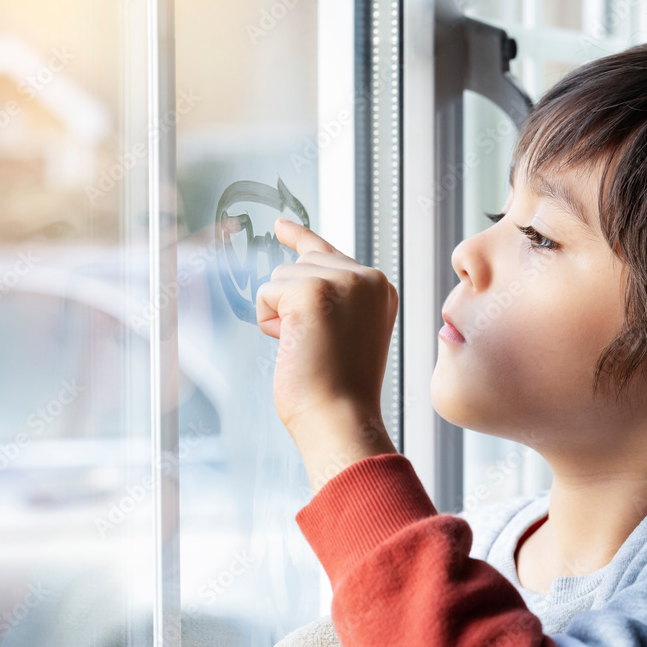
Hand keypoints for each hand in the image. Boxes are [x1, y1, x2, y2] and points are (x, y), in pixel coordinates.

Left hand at [255, 218, 398, 490]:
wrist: (341, 419)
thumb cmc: (339, 389)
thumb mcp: (347, 332)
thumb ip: (334, 299)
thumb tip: (293, 268)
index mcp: (380, 288)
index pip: (329, 252)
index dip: (300, 240)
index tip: (281, 226)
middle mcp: (367, 278)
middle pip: (301, 265)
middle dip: (292, 304)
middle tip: (315, 346)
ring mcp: (341, 281)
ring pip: (280, 278)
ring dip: (281, 316)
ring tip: (308, 349)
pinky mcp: (312, 292)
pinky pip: (266, 293)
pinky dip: (269, 323)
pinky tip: (294, 345)